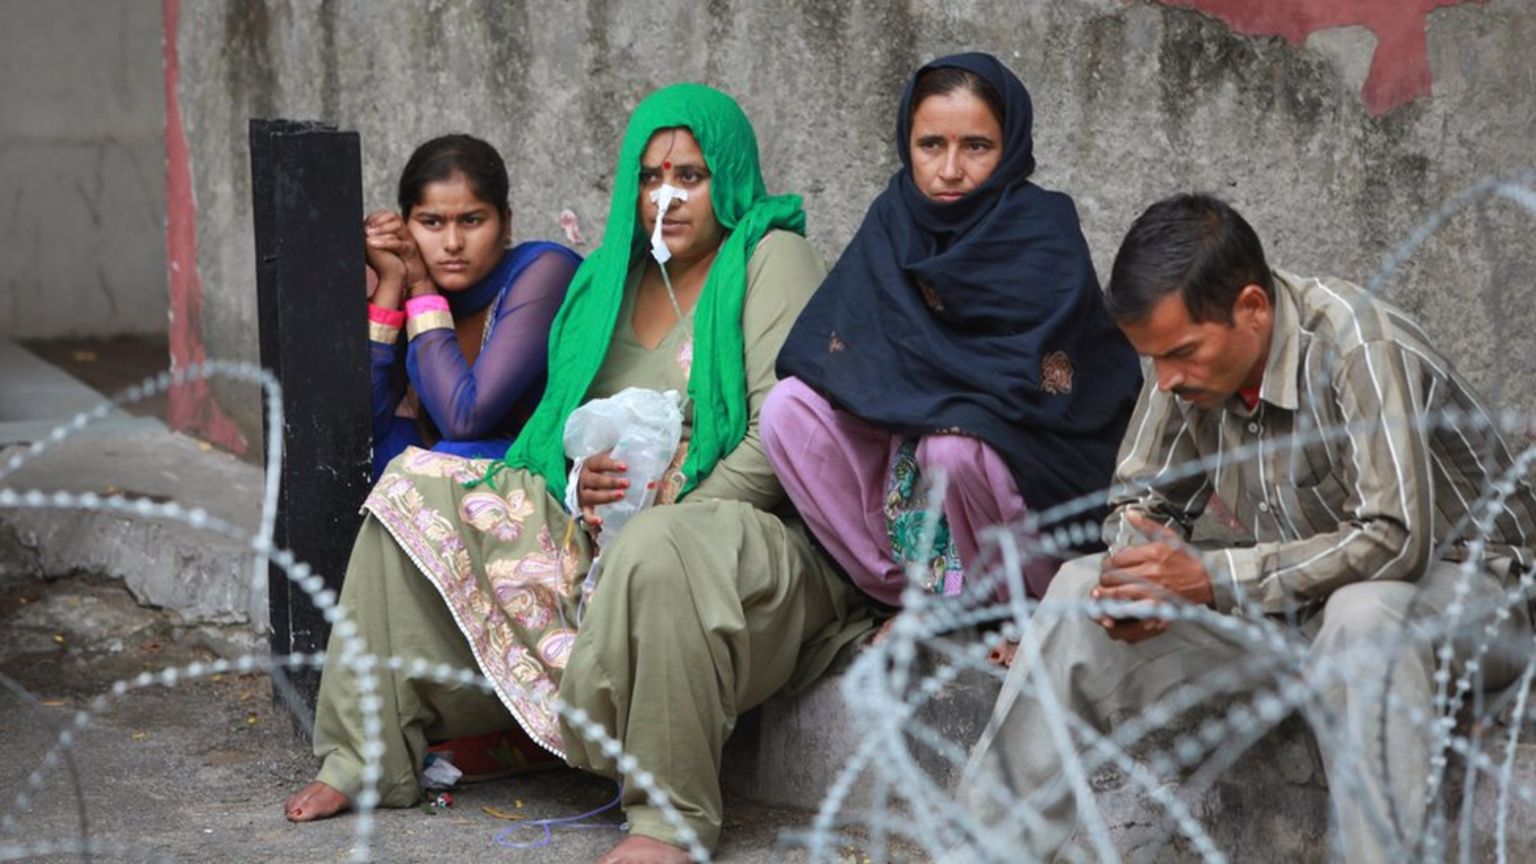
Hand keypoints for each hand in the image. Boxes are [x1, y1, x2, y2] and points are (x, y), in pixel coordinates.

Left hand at [363, 210, 428, 290]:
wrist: (410, 275)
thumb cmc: (395, 260)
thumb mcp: (382, 245)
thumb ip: (374, 236)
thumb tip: (361, 227)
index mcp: (398, 228)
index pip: (387, 213)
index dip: (375, 216)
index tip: (365, 222)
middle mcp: (404, 230)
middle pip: (393, 216)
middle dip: (378, 220)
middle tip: (365, 227)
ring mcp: (408, 239)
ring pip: (397, 226)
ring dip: (381, 229)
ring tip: (368, 233)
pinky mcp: (410, 249)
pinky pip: (398, 243)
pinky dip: (384, 242)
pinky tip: (372, 243)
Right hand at [576, 451, 628, 531]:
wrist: (581, 480)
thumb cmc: (601, 470)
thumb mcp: (608, 461)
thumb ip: (624, 461)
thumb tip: (648, 464)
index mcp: (591, 464)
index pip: (600, 462)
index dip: (611, 464)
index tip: (625, 467)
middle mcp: (584, 478)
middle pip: (595, 480)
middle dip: (611, 481)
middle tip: (627, 483)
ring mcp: (582, 493)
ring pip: (591, 495)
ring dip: (606, 496)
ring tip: (621, 496)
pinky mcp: (583, 507)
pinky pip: (585, 514)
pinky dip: (591, 518)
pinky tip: (600, 521)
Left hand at [1092, 512, 1212, 643]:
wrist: (1208, 579)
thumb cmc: (1187, 559)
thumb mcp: (1168, 537)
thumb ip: (1146, 526)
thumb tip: (1129, 514)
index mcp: (1152, 554)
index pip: (1117, 559)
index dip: (1108, 563)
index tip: (1107, 566)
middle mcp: (1151, 573)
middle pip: (1114, 577)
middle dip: (1104, 579)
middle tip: (1103, 580)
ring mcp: (1154, 592)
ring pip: (1118, 594)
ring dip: (1106, 595)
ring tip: (1102, 594)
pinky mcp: (1157, 607)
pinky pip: (1131, 611)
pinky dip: (1119, 610)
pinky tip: (1113, 609)